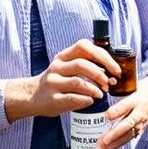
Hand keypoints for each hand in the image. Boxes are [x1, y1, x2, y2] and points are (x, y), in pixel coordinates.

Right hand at [4, 39, 119, 120]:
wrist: (31, 96)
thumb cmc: (57, 82)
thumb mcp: (68, 67)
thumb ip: (87, 66)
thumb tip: (113, 74)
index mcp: (63, 56)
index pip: (84, 47)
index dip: (103, 56)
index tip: (115, 69)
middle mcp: (57, 66)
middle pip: (82, 64)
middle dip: (100, 74)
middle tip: (109, 84)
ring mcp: (52, 82)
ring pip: (77, 82)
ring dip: (94, 89)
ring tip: (101, 94)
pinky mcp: (52, 99)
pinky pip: (72, 98)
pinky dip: (85, 100)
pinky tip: (90, 101)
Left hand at [99, 74, 147, 148]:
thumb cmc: (140, 90)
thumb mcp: (132, 86)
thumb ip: (118, 89)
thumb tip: (100, 90)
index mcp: (136, 99)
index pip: (126, 105)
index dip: (117, 111)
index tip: (107, 116)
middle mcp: (139, 112)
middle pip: (128, 124)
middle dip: (115, 134)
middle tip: (103, 141)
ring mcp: (141, 123)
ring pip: (129, 135)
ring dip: (116, 143)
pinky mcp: (140, 130)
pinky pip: (129, 139)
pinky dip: (119, 146)